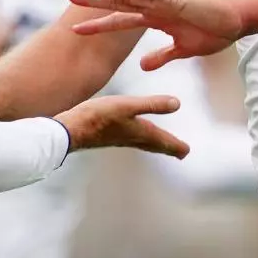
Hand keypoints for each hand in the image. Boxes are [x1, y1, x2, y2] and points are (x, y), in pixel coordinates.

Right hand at [55, 94, 188, 158]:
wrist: (70, 130)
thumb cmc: (99, 117)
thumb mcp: (127, 105)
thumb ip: (152, 104)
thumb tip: (177, 104)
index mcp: (140, 132)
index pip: (163, 141)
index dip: (176, 146)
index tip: (186, 152)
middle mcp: (132, 138)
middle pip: (155, 145)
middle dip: (168, 147)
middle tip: (181, 153)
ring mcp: (119, 138)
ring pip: (143, 143)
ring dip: (155, 144)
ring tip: (161, 144)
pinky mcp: (108, 136)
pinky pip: (131, 139)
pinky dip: (140, 139)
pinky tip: (133, 134)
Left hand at [68, 0, 249, 69]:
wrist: (233, 25)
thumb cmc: (211, 33)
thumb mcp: (181, 51)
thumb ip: (161, 56)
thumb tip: (142, 66)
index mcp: (154, 18)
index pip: (120, 21)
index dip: (98, 25)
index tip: (75, 28)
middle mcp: (154, 7)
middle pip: (118, 2)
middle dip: (94, 0)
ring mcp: (163, 1)